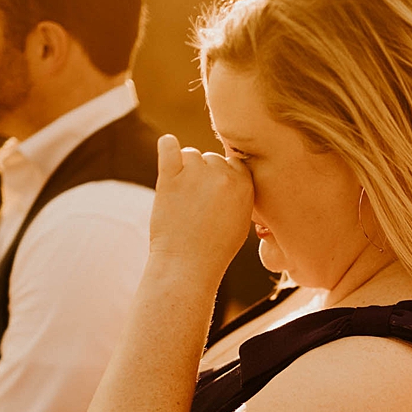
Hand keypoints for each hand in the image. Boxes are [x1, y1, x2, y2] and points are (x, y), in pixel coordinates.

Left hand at [148, 134, 253, 282]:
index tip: (215, 192)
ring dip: (185, 169)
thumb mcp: (241, 220)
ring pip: (191, 154)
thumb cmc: (215, 248)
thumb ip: (240, 193)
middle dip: (204, 175)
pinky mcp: (170, 177)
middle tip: (196, 202)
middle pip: (212, 159)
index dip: (223, 176)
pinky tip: (167, 150)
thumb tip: (230, 171)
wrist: (188, 265)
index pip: (234, 163)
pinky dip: (167, 147)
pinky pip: (168, 146)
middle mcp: (223, 175)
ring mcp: (196, 174)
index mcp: (244, 185)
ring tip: (182, 198)